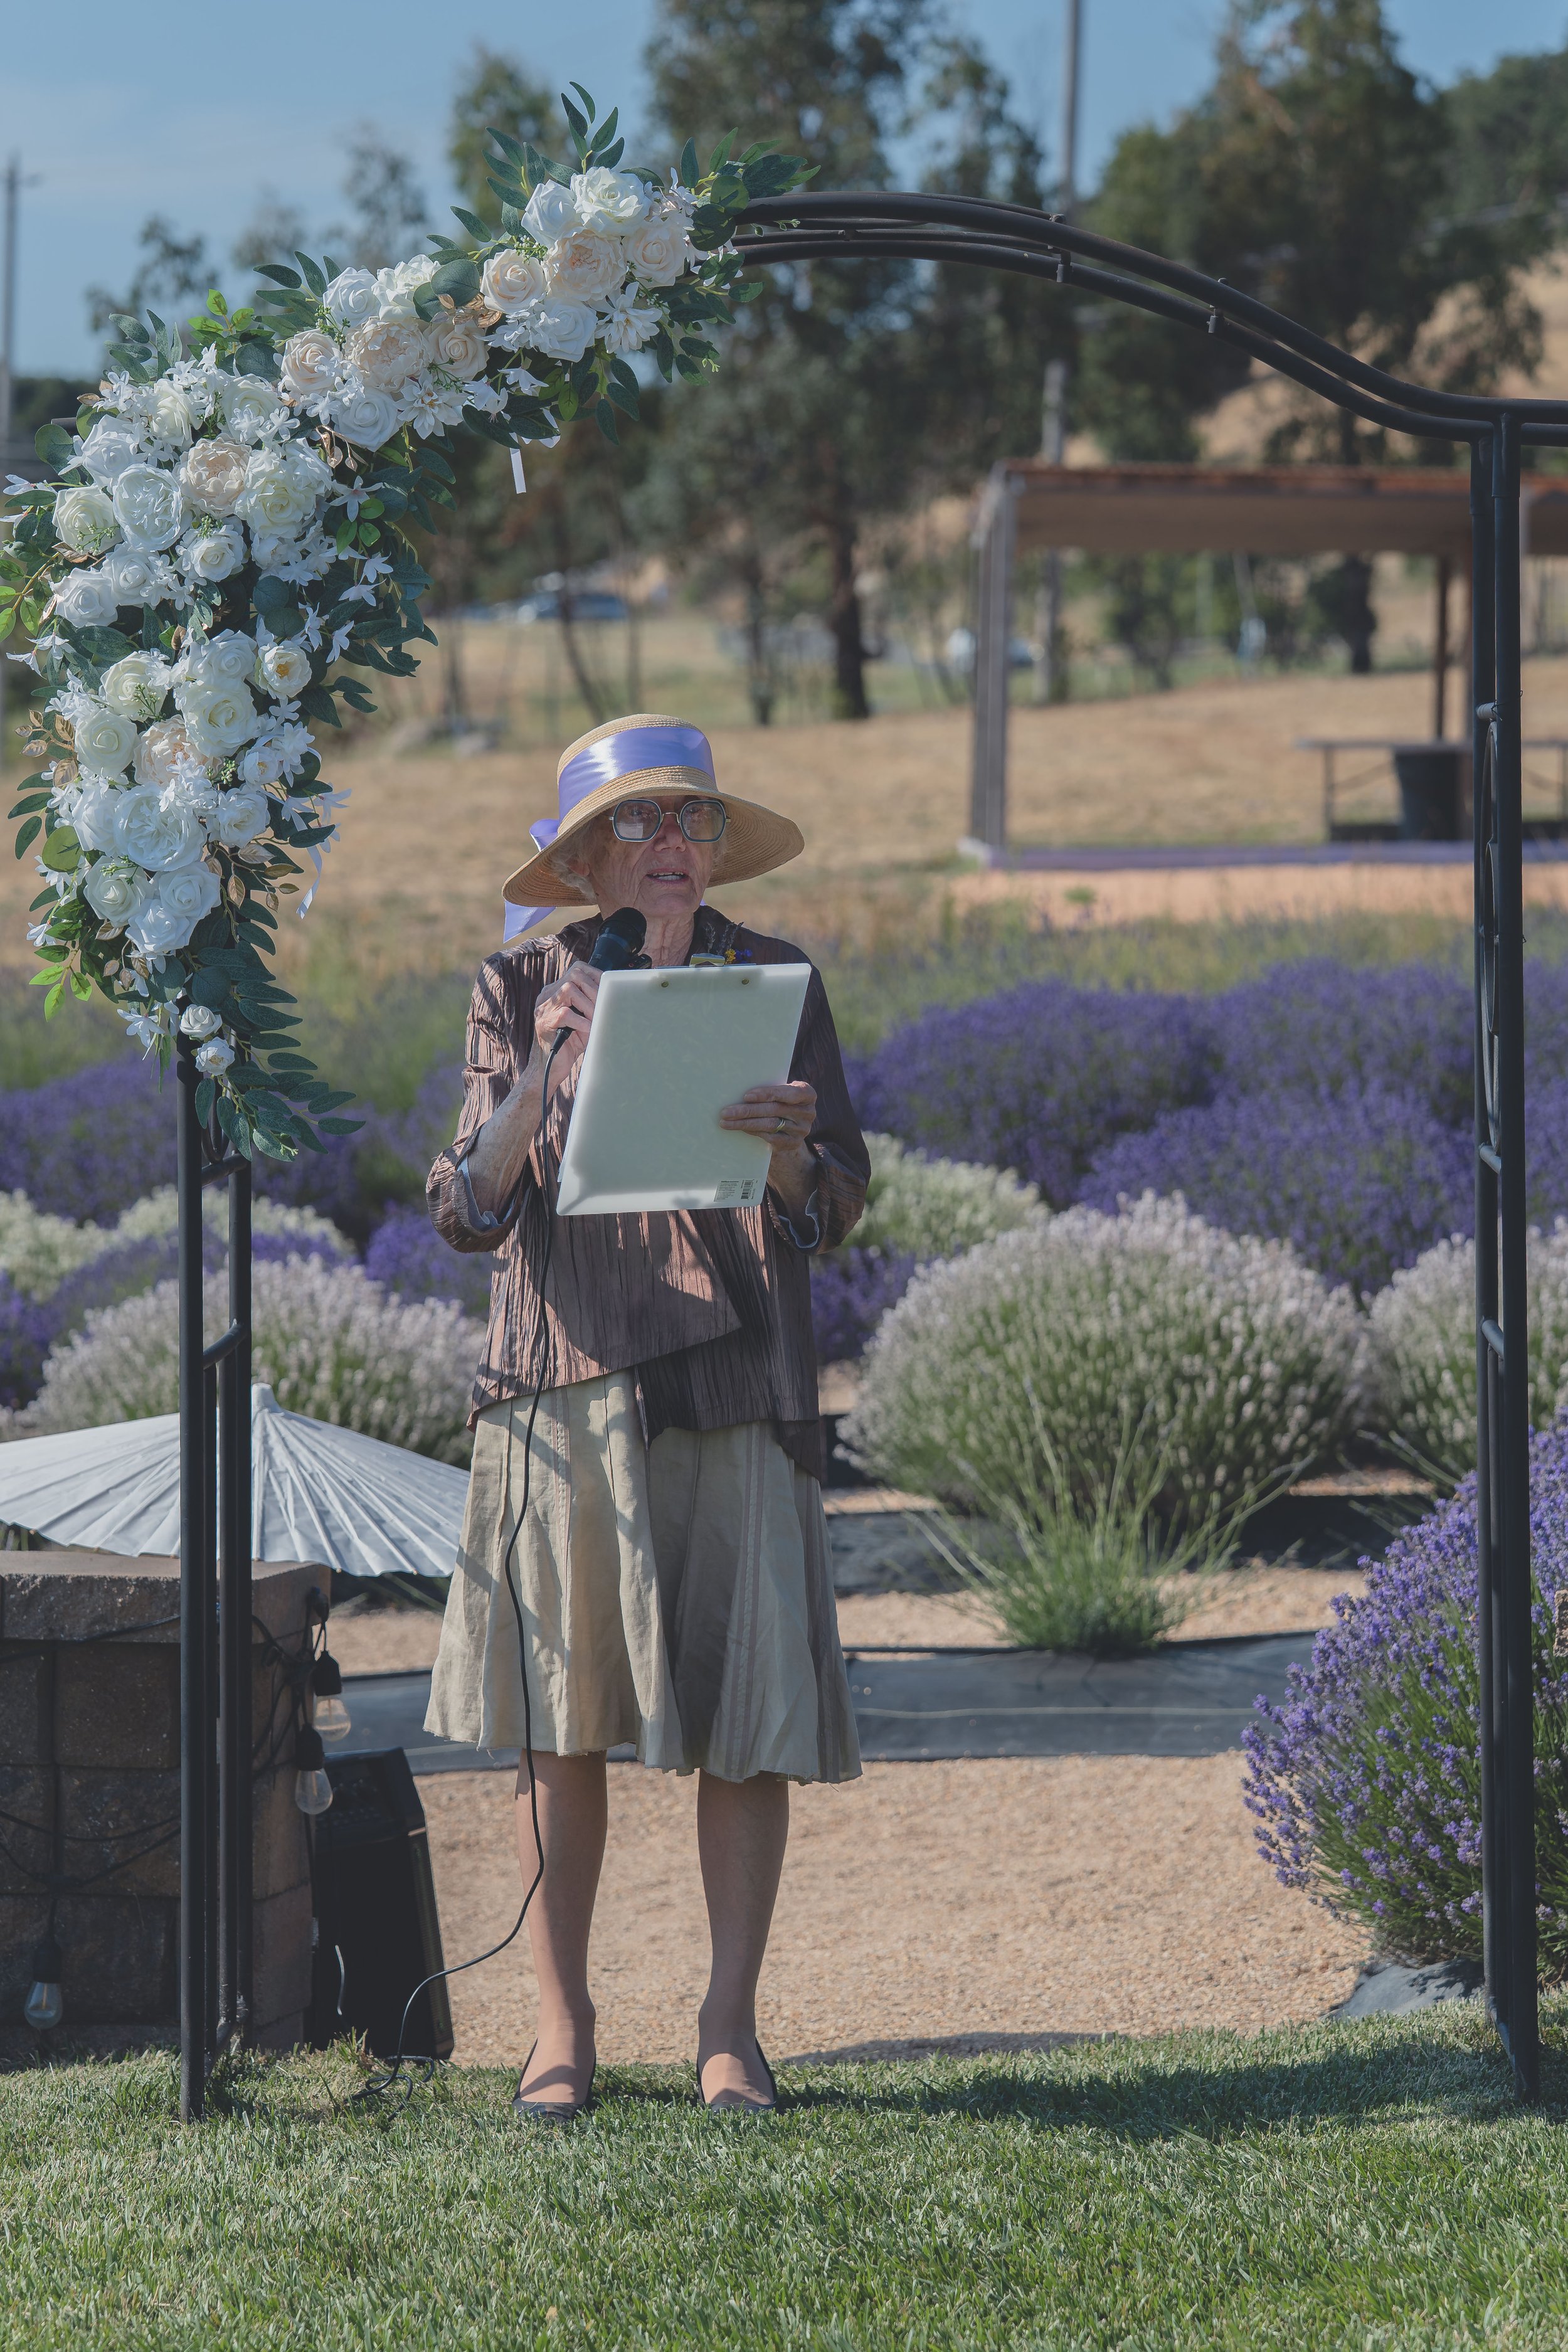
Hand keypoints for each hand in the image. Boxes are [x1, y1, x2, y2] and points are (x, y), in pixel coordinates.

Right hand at [530, 959, 599, 1086]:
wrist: (550, 1067)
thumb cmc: (570, 1043)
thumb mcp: (585, 1020)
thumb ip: (594, 1007)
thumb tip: (615, 998)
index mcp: (556, 991)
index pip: (577, 970)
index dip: (595, 976)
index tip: (609, 989)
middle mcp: (547, 996)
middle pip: (574, 976)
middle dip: (595, 990)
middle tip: (604, 1007)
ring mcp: (543, 1008)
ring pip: (569, 990)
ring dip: (589, 1005)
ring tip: (596, 1019)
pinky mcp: (544, 1022)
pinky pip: (565, 1014)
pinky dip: (581, 1021)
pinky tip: (587, 1029)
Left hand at [720, 1080, 815, 1169]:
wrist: (792, 1128)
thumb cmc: (781, 1102)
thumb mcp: (782, 1093)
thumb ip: (771, 1091)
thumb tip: (738, 1088)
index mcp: (807, 1094)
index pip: (788, 1093)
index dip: (767, 1094)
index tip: (746, 1096)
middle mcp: (808, 1112)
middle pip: (774, 1110)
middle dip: (747, 1110)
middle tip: (726, 1112)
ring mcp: (801, 1129)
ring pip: (769, 1124)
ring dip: (745, 1123)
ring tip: (726, 1121)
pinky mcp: (793, 1143)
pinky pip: (769, 1137)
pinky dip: (752, 1131)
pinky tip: (740, 1128)